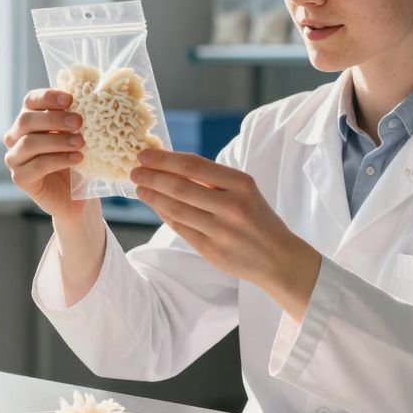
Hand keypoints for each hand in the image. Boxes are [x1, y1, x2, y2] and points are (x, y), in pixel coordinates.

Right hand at [2, 88, 89, 221]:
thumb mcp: (76, 135)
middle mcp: (15, 137)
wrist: (75, 196)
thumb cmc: (75, 160)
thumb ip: (75, 119)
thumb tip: (90, 100)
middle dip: (54, 119)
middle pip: (26, 120)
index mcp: (28, 120)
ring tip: (80, 142)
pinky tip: (77, 158)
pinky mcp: (20, 178)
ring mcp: (14, 158)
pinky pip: (37, 165)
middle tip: (78, 121)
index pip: (30, 101)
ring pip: (29, 143)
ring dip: (57, 140)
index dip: (48, 97)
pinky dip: (59, 160)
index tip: (70, 99)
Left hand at [130, 149, 320, 320]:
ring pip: (176, 208)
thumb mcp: (245, 191)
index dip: (165, 159)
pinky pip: (180, 228)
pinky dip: (163, 214)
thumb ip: (213, 180)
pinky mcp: (212, 250)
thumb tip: (171, 165)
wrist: (278, 257)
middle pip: (180, 186)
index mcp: (241, 184)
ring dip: (152, 196)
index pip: (194, 166)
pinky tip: (155, 205)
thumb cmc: (257, 218)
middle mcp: (232, 206)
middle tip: (134, 170)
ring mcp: (221, 230)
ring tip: (140, 188)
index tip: (145, 154)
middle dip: (152, 176)